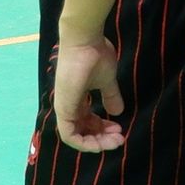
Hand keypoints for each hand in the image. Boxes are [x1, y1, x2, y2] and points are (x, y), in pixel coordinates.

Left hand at [53, 34, 125, 151]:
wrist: (84, 42)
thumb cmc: (95, 56)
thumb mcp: (107, 80)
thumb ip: (110, 96)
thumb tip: (117, 112)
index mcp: (78, 98)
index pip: (88, 121)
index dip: (103, 129)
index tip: (119, 128)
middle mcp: (69, 106)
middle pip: (83, 132)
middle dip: (103, 139)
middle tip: (120, 139)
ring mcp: (65, 108)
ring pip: (77, 137)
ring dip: (97, 142)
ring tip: (116, 139)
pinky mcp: (63, 110)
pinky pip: (70, 136)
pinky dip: (85, 143)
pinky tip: (101, 142)